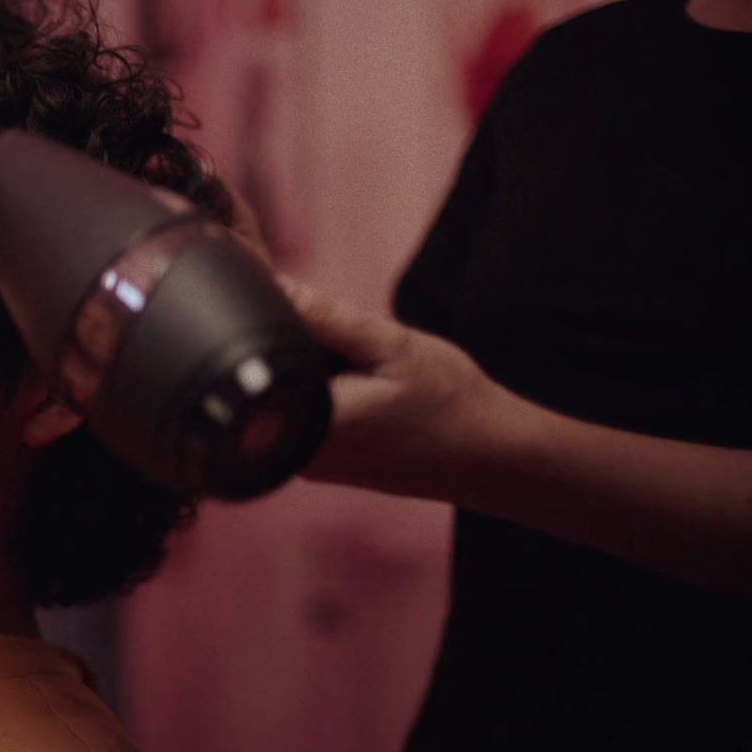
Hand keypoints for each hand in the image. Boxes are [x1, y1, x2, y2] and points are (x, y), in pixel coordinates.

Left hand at [278, 277, 522, 501]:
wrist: (490, 456)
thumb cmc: (450, 402)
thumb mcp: (392, 346)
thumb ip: (326, 317)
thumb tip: (272, 286)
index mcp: (308, 423)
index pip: (261, 355)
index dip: (283, 322)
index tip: (327, 323)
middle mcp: (295, 452)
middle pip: (270, 375)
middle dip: (305, 348)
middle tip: (361, 355)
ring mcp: (304, 464)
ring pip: (286, 394)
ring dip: (316, 370)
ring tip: (368, 377)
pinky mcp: (317, 465)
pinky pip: (302, 414)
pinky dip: (325, 392)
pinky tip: (366, 396)